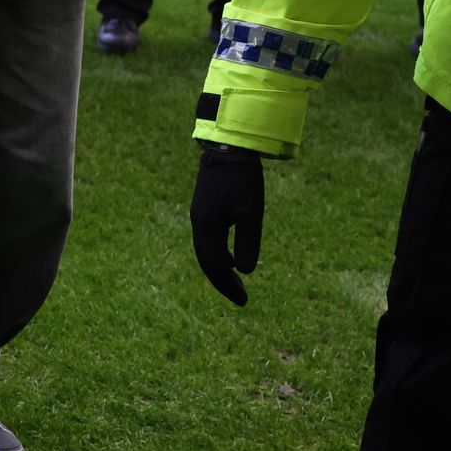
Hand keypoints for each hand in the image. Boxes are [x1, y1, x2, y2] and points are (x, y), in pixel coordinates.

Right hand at [190, 144, 262, 306]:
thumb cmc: (243, 180)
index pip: (216, 266)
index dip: (229, 286)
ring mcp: (198, 217)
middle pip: (207, 262)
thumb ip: (248, 243)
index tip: (244, 301)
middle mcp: (198, 225)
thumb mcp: (251, 213)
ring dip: (219, 269)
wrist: (227, 149)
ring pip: (205, 252)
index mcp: (208, 228)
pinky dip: (217, 255)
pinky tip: (230, 258)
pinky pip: (206, 240)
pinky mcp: (202, 209)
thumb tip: (245, 271)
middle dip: (223, 282)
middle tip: (240, 298)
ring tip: (235, 281)